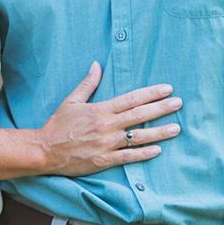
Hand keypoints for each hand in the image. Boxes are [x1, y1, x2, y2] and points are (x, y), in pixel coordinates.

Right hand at [38, 63, 182, 175]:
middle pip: (139, 115)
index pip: (131, 99)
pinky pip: (128, 156)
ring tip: (176, 128)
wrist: (44, 151)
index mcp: (100, 110)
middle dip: (161, 109)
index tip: (167, 89)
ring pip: (138, 136)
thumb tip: (97, 64)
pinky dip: (144, 153)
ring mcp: (106, 144)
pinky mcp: (104, 160)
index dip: (151, 93)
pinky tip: (158, 150)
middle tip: (179, 103)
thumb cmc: (58, 125)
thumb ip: (87, 84)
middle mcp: (106, 126)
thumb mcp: (71, 101)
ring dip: (159, 132)